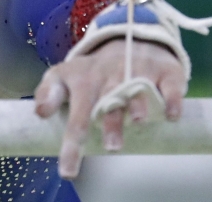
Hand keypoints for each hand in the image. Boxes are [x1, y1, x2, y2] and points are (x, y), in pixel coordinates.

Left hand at [33, 38, 186, 179]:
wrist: (128, 40)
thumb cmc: (91, 71)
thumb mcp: (63, 75)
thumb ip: (48, 93)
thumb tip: (39, 113)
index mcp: (85, 81)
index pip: (77, 114)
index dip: (73, 143)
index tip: (68, 171)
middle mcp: (112, 76)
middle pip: (110, 102)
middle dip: (111, 123)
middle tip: (112, 147)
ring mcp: (139, 72)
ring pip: (138, 90)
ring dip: (138, 105)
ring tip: (137, 122)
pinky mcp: (165, 72)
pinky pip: (170, 84)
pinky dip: (172, 99)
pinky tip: (171, 115)